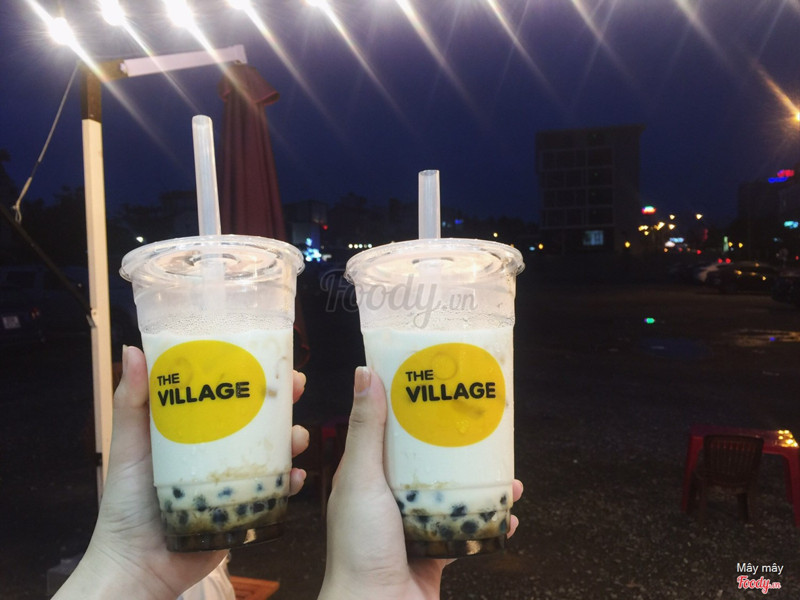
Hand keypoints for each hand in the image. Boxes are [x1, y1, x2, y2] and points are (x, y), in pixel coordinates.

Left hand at [54, 345, 308, 599]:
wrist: (139, 566)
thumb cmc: (127, 504)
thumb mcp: (129, 447)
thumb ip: (132, 402)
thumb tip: (134, 350)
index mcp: (193, 430)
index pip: (227, 393)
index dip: (251, 373)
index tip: (270, 356)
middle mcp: (217, 450)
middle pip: (257, 418)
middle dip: (282, 402)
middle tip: (296, 389)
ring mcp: (233, 478)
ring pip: (274, 450)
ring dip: (293, 440)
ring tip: (298, 439)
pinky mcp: (245, 507)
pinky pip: (276, 490)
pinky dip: (290, 481)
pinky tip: (295, 477)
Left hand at [319, 367, 522, 599]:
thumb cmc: (359, 548)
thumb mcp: (361, 479)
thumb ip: (366, 430)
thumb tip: (365, 373)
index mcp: (366, 476)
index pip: (388, 431)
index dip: (411, 407)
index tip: (438, 385)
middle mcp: (388, 498)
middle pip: (426, 461)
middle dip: (454, 445)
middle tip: (483, 425)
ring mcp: (413, 526)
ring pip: (451, 494)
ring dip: (479, 482)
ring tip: (507, 469)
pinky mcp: (436, 552)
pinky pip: (468, 531)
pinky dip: (490, 523)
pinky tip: (510, 514)